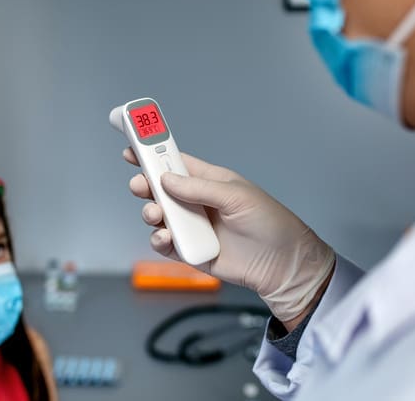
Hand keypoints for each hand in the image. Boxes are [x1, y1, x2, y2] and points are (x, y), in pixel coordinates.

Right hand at [124, 148, 334, 322]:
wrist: (281, 265)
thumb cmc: (270, 224)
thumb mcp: (237, 196)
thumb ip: (200, 187)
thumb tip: (167, 179)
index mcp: (209, 181)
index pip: (176, 163)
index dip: (154, 154)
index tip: (133, 148)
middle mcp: (197, 202)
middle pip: (160, 189)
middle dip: (145, 185)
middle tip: (140, 186)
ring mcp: (192, 227)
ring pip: (158, 216)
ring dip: (150, 212)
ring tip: (156, 214)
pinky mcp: (189, 251)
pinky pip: (165, 243)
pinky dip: (159, 240)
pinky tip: (165, 237)